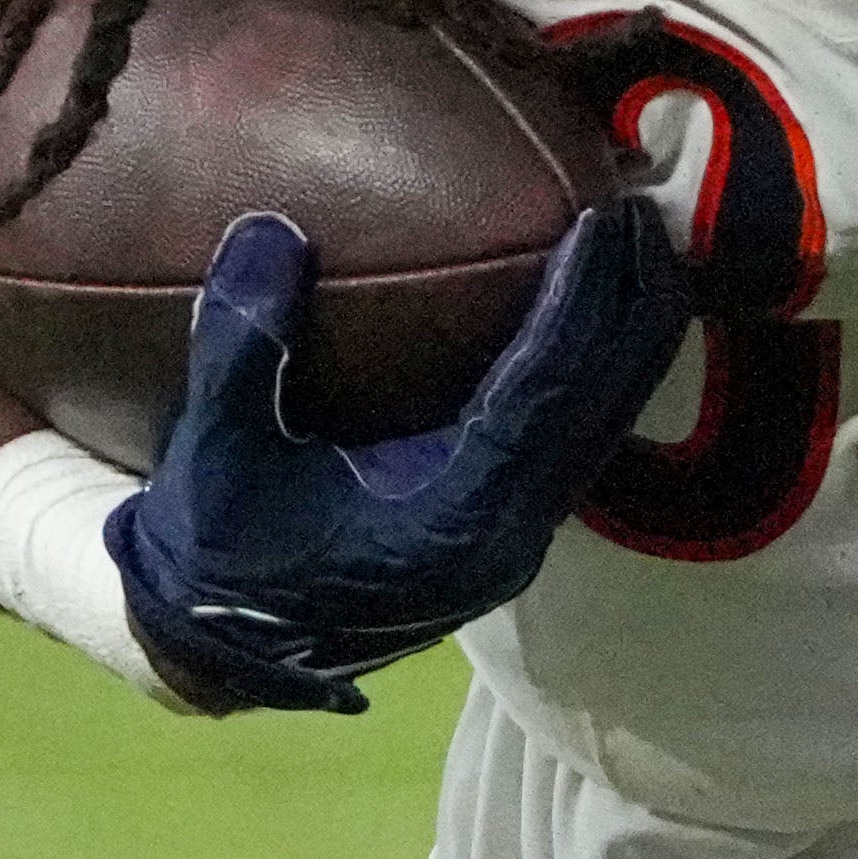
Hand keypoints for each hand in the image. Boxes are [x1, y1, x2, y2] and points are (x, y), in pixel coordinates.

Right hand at [107, 200, 684, 713]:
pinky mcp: (507, 530)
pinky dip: (594, 370)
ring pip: (602, 426)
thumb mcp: (217, 457)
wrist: (221, 651)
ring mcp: (516, 539)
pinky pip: (576, 437)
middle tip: (641, 207)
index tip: (600, 222)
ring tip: (637, 243)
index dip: (578, 308)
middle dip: (632, 307)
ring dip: (626, 336)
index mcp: (453, 524)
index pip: (542, 399)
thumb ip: (240, 349)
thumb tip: (268, 232)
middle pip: (602, 409)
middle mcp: (508, 537)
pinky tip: (594, 309)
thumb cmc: (215, 559)